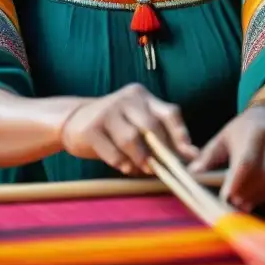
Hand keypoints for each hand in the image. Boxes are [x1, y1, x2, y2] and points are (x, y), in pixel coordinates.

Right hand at [60, 83, 198, 175]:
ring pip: (132, 140)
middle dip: (160, 151)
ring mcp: (107, 111)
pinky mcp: (91, 128)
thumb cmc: (115, 127)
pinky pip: (114, 153)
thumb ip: (161, 136)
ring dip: (140, 160)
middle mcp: (126, 99)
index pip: (169, 112)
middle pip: (151, 127)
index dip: (181, 134)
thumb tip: (191, 156)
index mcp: (142, 96)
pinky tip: (124, 166)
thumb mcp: (138, 124)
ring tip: (141, 167)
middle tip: (161, 168)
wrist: (74, 120)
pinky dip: (123, 165)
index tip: (189, 155)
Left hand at [188, 104, 264, 211]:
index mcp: (254, 132)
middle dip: (251, 193)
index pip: (248, 162)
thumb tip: (192, 174)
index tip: (226, 198)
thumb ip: (208, 157)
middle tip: (237, 204)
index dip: (238, 183)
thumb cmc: (241, 131)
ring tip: (250, 201)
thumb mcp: (223, 138)